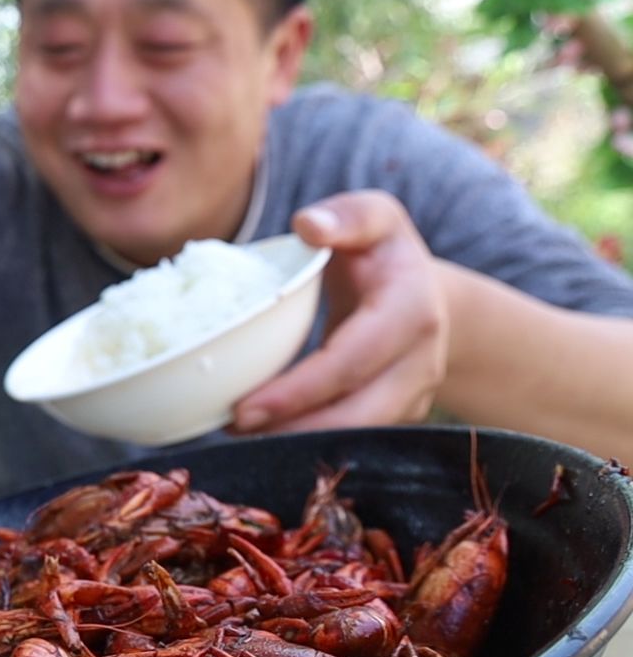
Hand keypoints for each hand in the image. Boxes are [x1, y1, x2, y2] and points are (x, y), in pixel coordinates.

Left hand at [232, 191, 447, 433]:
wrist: (425, 290)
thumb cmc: (383, 250)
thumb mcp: (373, 216)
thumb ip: (346, 215)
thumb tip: (309, 224)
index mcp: (413, 312)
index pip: (351, 362)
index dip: (299, 390)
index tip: (245, 408)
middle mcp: (421, 361)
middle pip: (357, 414)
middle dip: (293, 429)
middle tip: (231, 427)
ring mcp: (414, 394)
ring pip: (356, 434)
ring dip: (296, 440)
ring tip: (235, 432)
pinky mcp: (397, 413)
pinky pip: (351, 434)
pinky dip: (307, 437)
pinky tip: (261, 429)